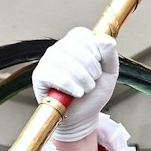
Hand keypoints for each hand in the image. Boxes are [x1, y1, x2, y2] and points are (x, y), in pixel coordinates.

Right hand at [34, 28, 118, 142]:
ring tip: (86, 89)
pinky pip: (55, 75)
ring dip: (82, 79)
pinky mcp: (39, 76)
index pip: (81, 34)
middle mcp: (58, 49)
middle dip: (91, 67)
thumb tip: (106, 40)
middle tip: (93, 80)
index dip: (94, 50)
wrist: (83, 116)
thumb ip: (110, 55)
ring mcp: (47, 61)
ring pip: (65, 61)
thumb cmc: (94, 93)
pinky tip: (76, 93)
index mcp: (74, 44)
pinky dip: (70, 86)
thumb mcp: (109, 73)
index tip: (99, 66)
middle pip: (75, 47)